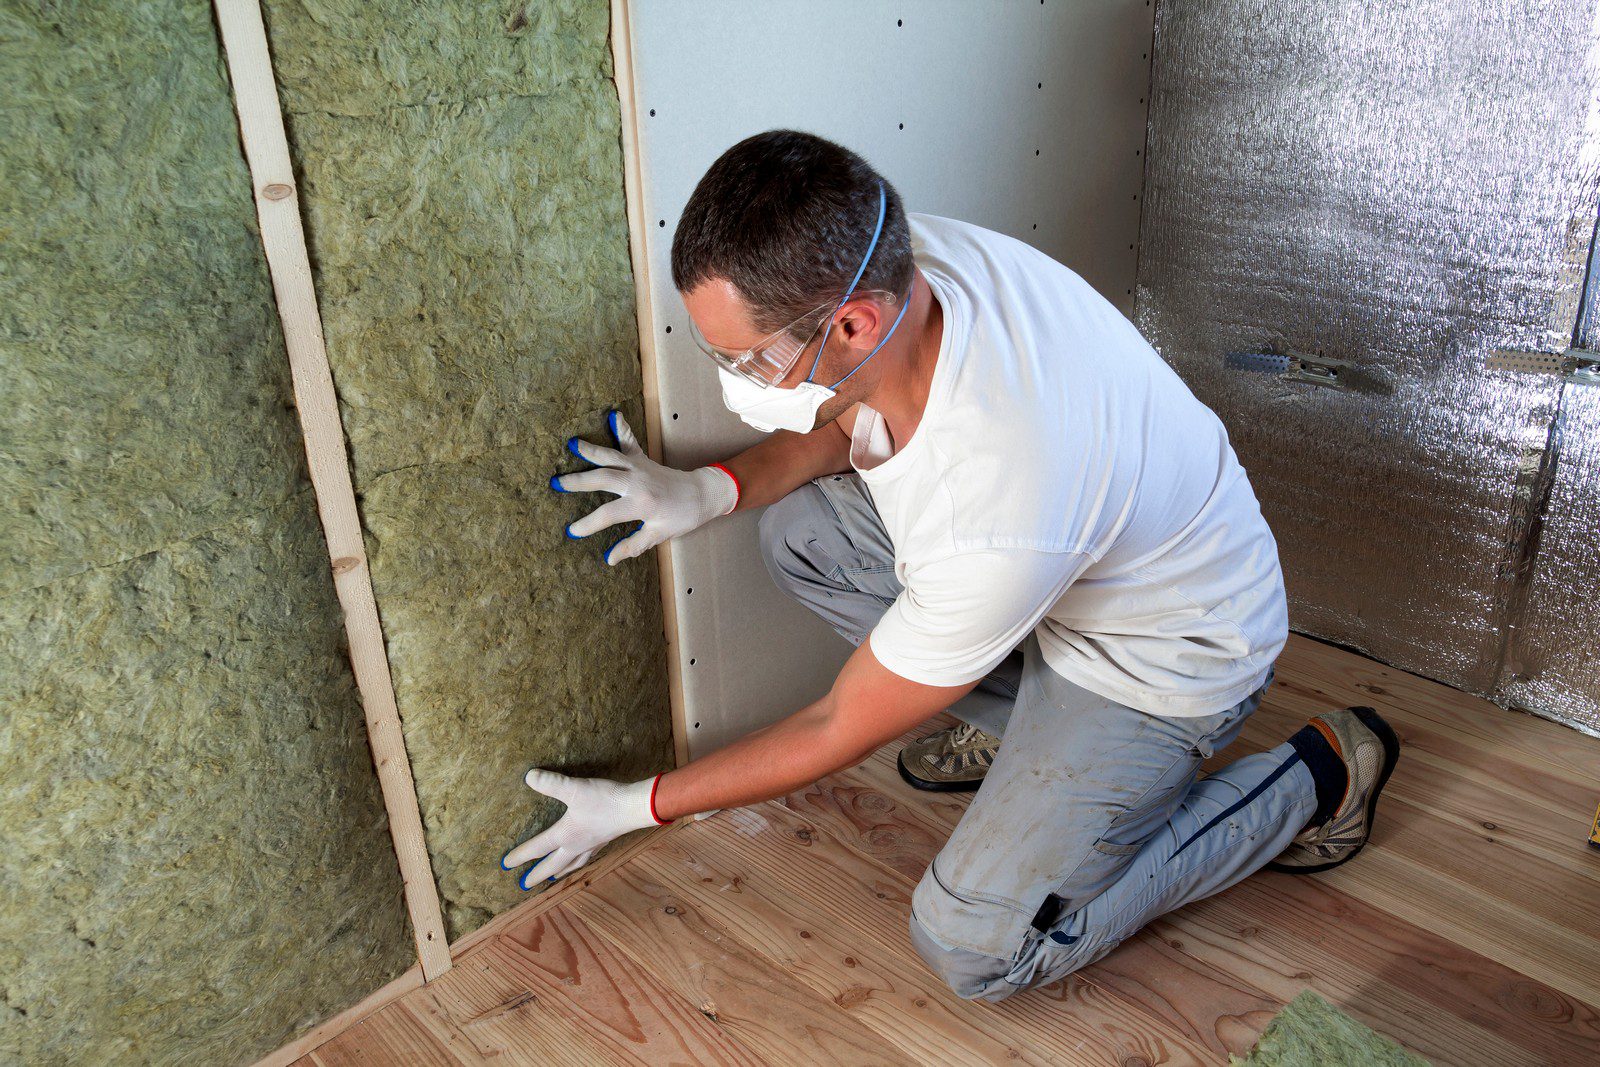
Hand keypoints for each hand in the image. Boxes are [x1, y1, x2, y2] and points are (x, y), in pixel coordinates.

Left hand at [501, 770, 667, 887]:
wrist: (635, 808)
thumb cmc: (604, 800)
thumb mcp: (574, 789)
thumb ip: (551, 783)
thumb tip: (529, 776)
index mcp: (566, 835)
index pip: (538, 848)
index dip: (520, 855)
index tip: (505, 865)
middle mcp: (576, 845)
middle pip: (552, 865)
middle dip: (537, 875)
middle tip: (524, 885)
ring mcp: (591, 845)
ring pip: (571, 865)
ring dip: (559, 873)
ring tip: (552, 879)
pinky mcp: (604, 840)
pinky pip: (586, 858)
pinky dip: (578, 864)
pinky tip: (581, 858)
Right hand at [555, 411, 737, 564]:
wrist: (702, 494)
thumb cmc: (681, 517)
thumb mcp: (658, 535)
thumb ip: (633, 546)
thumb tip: (610, 559)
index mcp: (641, 503)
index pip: (607, 514)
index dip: (588, 524)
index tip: (572, 531)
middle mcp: (637, 482)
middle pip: (603, 479)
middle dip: (578, 481)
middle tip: (556, 482)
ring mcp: (640, 467)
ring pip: (611, 457)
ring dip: (591, 450)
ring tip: (572, 444)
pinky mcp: (643, 459)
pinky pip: (629, 442)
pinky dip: (622, 428)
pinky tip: (614, 415)